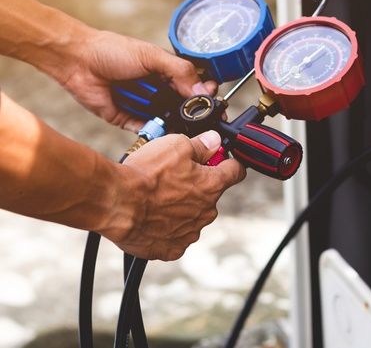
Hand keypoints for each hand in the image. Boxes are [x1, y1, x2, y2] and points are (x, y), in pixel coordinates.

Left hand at [61, 29, 215, 131]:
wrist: (77, 60)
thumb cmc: (112, 51)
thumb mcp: (152, 56)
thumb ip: (180, 71)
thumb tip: (203, 90)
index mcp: (168, 73)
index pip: (195, 87)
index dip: (205, 95)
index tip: (214, 103)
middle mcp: (158, 91)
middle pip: (184, 107)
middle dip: (193, 114)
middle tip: (202, 119)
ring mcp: (143, 106)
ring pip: (167, 121)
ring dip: (175, 125)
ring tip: (183, 127)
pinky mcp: (127, 119)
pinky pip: (146, 130)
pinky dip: (154, 133)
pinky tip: (162, 132)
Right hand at [100, 130, 245, 260]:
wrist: (116, 203)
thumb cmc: (145, 174)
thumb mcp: (176, 145)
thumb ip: (200, 144)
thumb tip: (214, 141)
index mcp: (212, 185)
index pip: (235, 172)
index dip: (228, 163)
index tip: (220, 160)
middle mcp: (206, 212)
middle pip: (210, 195)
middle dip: (196, 186)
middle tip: (172, 179)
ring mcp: (190, 233)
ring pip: (192, 217)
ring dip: (180, 208)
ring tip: (155, 199)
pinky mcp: (171, 249)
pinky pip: (175, 238)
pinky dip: (166, 229)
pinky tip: (151, 219)